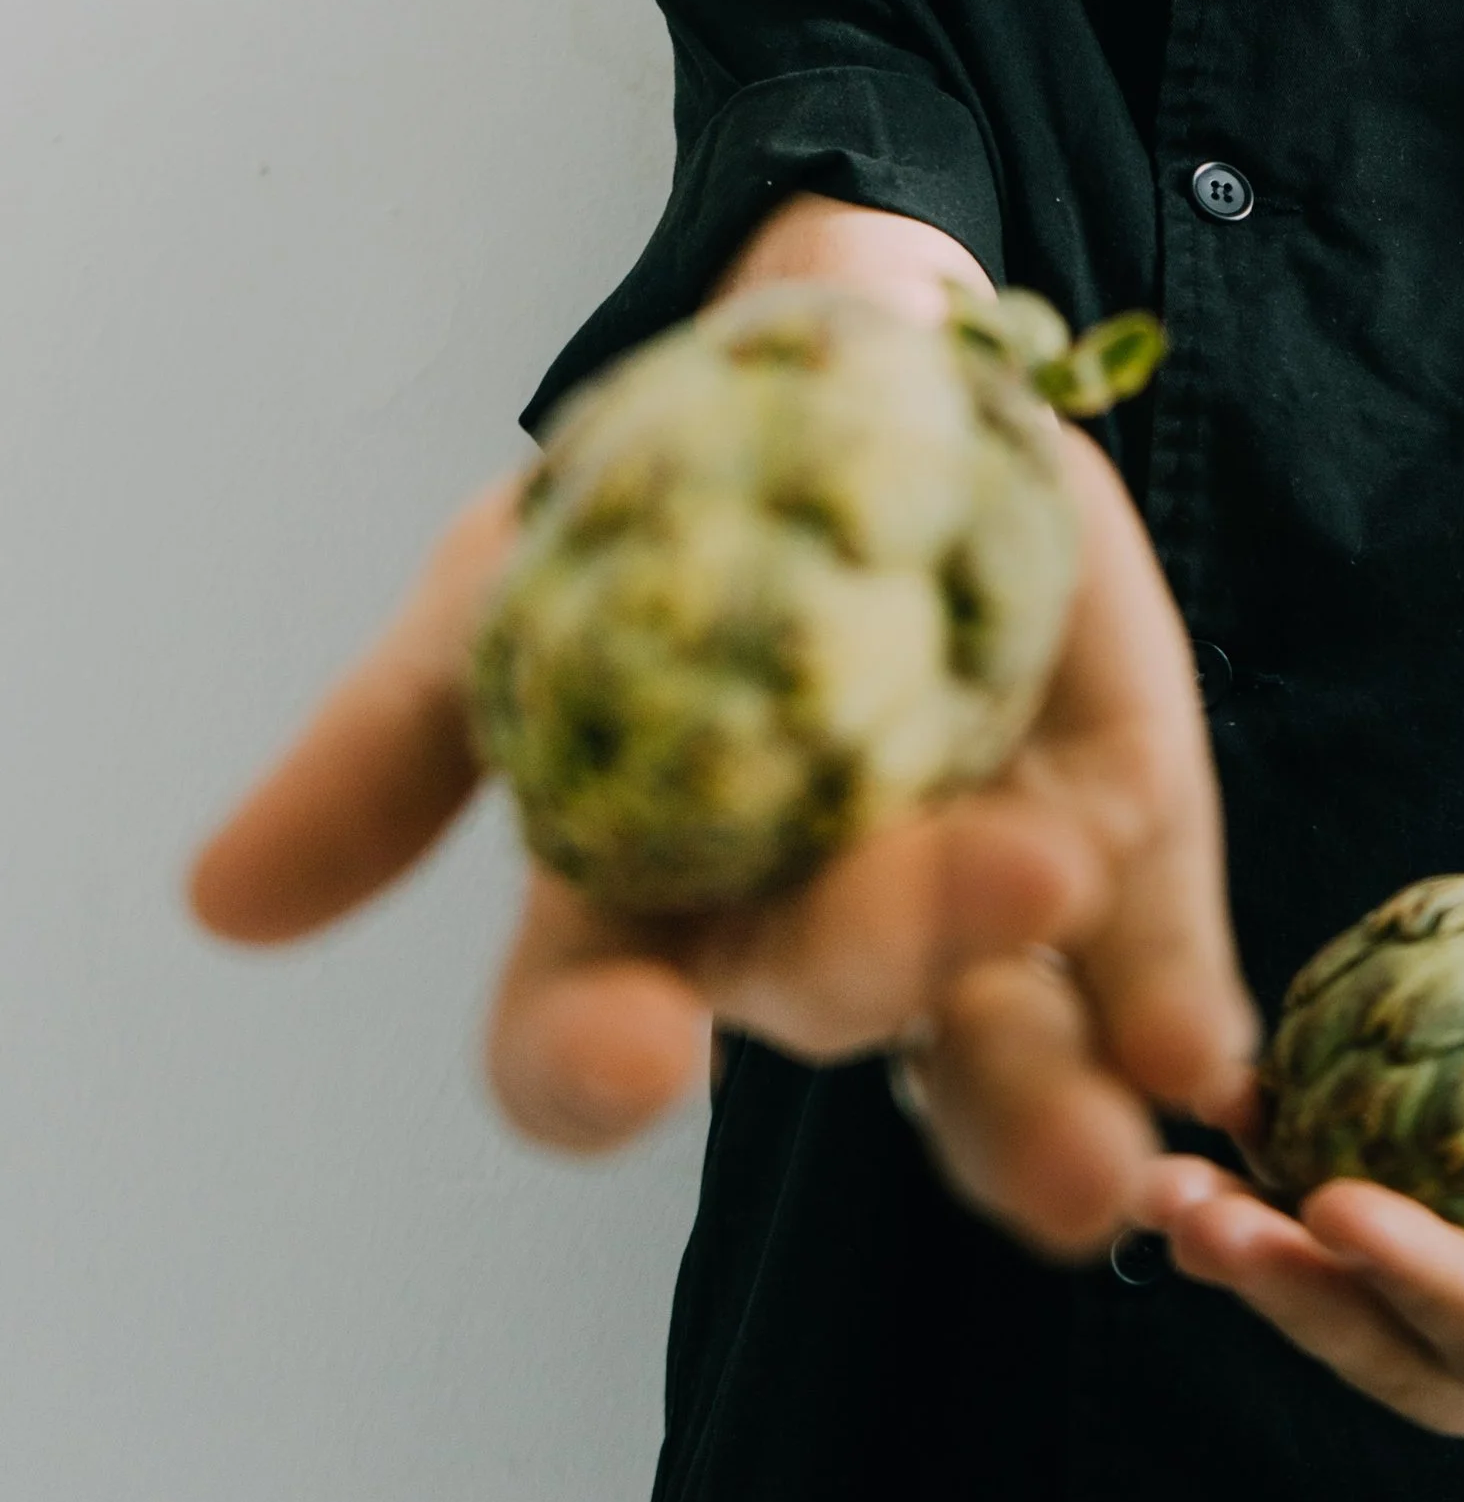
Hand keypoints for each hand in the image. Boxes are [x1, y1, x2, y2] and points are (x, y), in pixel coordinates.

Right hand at [186, 419, 1256, 1241]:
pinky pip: (1150, 956)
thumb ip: (397, 743)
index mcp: (635, 892)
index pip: (581, 1033)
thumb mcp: (511, 580)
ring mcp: (969, 886)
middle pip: (824, 997)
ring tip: (1110, 1151)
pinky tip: (1201, 1059)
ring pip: (995, 1046)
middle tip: (981, 883)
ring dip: (1044, 1110)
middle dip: (889, 963)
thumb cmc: (662, 496)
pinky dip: (1173, 1004)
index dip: (594, 1066)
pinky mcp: (1118, 828)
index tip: (622, 1053)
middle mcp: (801, 920)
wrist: (867, 350)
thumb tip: (224, 903)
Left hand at [1122, 954, 1463, 1463]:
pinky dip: (1261, 1188)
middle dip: (1295, 1290)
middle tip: (1203, 1212)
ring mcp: (1460, 1342)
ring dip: (1250, 1255)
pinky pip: (1323, 1248)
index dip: (1427, 1286)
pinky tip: (1212, 1123)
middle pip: (1399, 1358)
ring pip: (1341, 1318)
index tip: (1340, 1204)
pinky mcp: (1409, 1272)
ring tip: (1170, 1184)